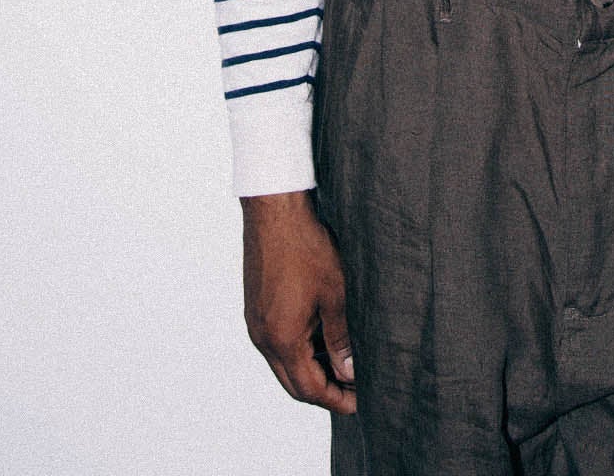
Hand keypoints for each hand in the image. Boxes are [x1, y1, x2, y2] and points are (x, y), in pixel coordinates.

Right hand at [241, 189, 356, 413]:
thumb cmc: (306, 247)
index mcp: (282, 339)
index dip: (336, 400)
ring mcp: (255, 323)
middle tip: (353, 389)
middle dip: (323, 391)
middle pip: (293, 382)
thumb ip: (341, 338)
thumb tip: (350, 371)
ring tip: (342, 361)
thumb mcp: (335, 295)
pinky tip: (320, 336)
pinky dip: (298, 349)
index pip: (309, 389)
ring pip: (283, 363)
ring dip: (310, 368)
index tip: (359, 402)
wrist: (275, 210)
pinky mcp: (255, 307)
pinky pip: (276, 343)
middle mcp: (262, 337)